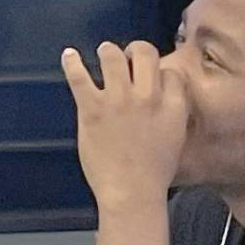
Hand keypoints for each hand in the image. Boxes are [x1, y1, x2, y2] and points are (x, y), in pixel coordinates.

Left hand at [61, 41, 186, 212]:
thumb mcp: (175, 138)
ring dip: (108, 52)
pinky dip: (72, 63)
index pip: (170, 71)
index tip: (151, 77)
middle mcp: (147, 97)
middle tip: (127, 59)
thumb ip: (172, 113)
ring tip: (104, 55)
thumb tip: (164, 97)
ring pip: (112, 56)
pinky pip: (79, 76)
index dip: (160, 71)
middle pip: (144, 52)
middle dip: (135, 51)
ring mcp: (118, 101)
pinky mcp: (93, 109)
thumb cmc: (154, 173)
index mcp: (172, 106)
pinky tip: (69, 55)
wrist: (132, 193)